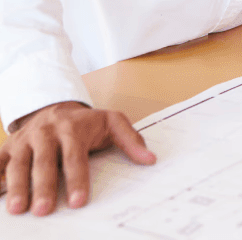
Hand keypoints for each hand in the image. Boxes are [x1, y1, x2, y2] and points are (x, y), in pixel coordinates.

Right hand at [0, 101, 155, 215]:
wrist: (55, 106)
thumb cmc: (85, 122)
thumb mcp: (111, 122)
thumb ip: (130, 140)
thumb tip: (150, 159)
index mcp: (73, 128)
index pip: (75, 156)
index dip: (77, 179)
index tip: (79, 202)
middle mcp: (47, 132)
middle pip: (44, 161)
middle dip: (44, 186)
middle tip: (44, 210)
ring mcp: (25, 139)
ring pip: (19, 163)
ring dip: (17, 186)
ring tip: (17, 210)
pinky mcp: (9, 146)